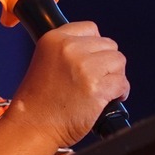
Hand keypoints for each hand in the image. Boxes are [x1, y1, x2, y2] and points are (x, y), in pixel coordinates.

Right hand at [5, 21, 129, 148]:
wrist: (31, 126)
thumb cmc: (38, 100)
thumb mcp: (45, 60)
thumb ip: (69, 50)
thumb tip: (99, 50)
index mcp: (54, 39)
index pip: (91, 28)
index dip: (95, 46)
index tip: (92, 60)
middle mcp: (70, 49)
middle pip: (109, 45)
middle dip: (106, 63)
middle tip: (97, 79)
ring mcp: (84, 68)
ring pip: (118, 61)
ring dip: (115, 76)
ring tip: (104, 88)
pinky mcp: (96, 88)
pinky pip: (122, 83)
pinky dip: (120, 92)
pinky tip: (110, 99)